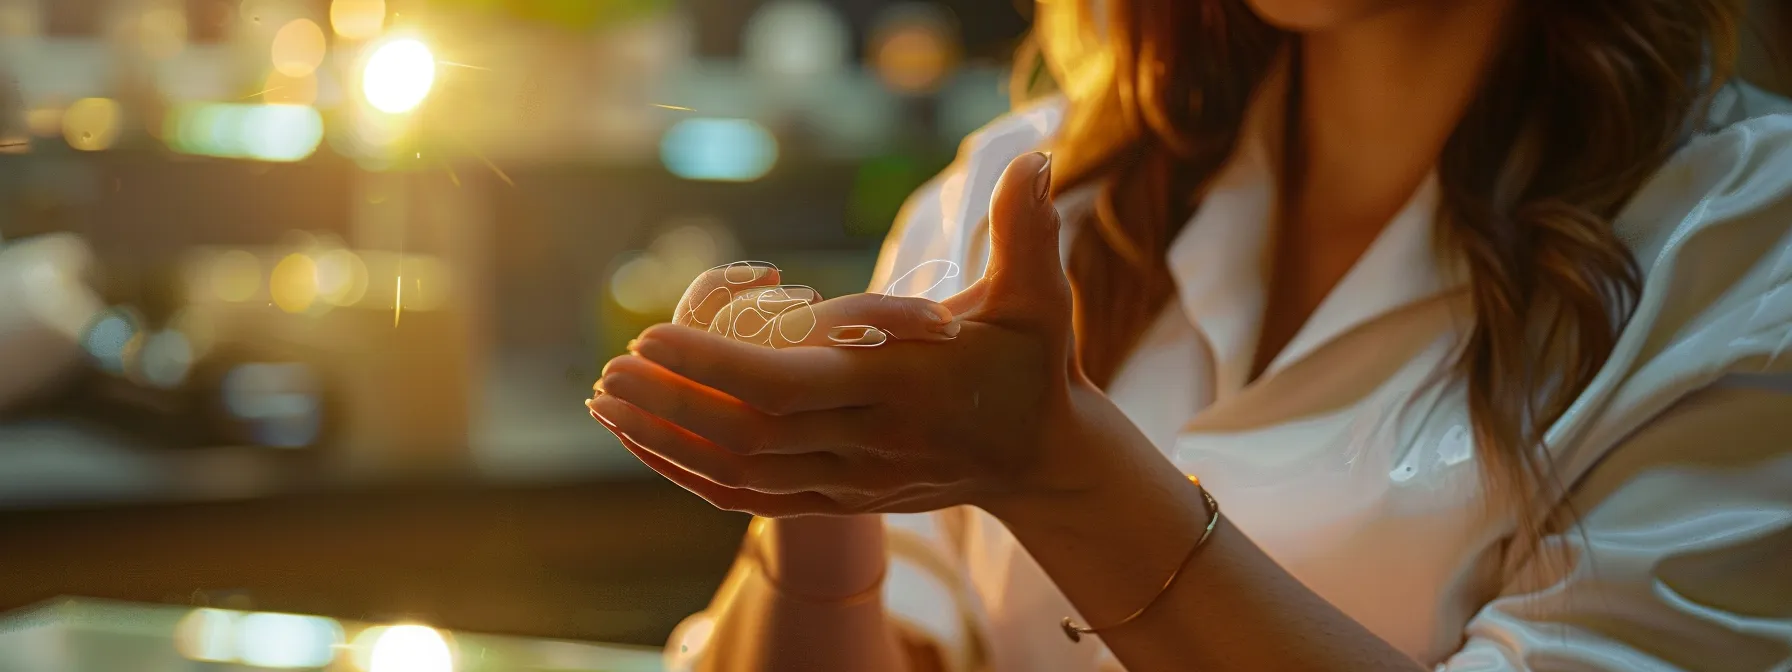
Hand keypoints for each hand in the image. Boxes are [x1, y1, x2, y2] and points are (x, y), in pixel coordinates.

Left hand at [590, 152, 1108, 515]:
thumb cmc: (1034, 367)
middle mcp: (865, 444)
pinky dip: (691, 475)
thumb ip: (1027, 231)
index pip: (785, 387)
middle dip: (668, 403)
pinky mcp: (837, 501)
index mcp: (897, 391)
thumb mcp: (1039, 299)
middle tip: (607, 369)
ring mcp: (847, 482)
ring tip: (606, 403)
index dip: (711, 365)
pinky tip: (648, 445)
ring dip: (664, 441)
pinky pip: (748, 500)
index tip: (651, 335)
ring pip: (737, 473)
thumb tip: (1036, 158)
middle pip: (745, 434)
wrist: (1040, 460)